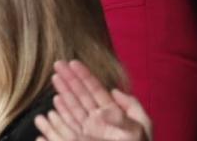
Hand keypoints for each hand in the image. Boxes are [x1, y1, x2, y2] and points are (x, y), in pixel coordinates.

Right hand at [34, 60, 150, 140]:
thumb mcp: (142, 126)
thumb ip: (130, 107)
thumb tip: (114, 91)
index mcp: (113, 112)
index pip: (95, 89)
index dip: (84, 75)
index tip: (73, 62)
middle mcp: (98, 119)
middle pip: (81, 94)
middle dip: (69, 79)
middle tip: (57, 63)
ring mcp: (90, 130)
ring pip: (73, 106)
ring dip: (63, 92)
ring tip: (54, 77)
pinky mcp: (82, 139)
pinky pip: (69, 124)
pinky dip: (61, 113)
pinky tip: (55, 103)